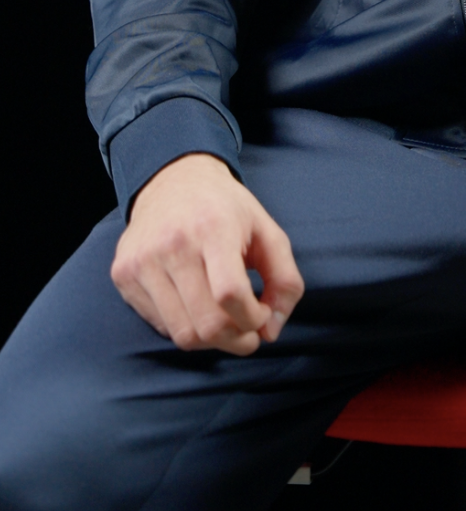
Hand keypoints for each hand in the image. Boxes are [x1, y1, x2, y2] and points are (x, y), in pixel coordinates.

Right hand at [111, 152, 304, 355]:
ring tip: (225, 321)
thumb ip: (285, 280)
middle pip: (207, 323)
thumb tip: (272, 330)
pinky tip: (196, 304)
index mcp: (213, 227)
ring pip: (182, 334)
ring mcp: (143, 261)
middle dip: (237, 339)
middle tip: (249, 330)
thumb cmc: (226, 210)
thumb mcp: (268, 231)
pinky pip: (161, 325)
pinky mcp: (123, 274)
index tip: (262, 314)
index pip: (230, 294)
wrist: (172, 180)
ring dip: (212, 341)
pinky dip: (186, 326)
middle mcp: (172, 244)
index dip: (253, 318)